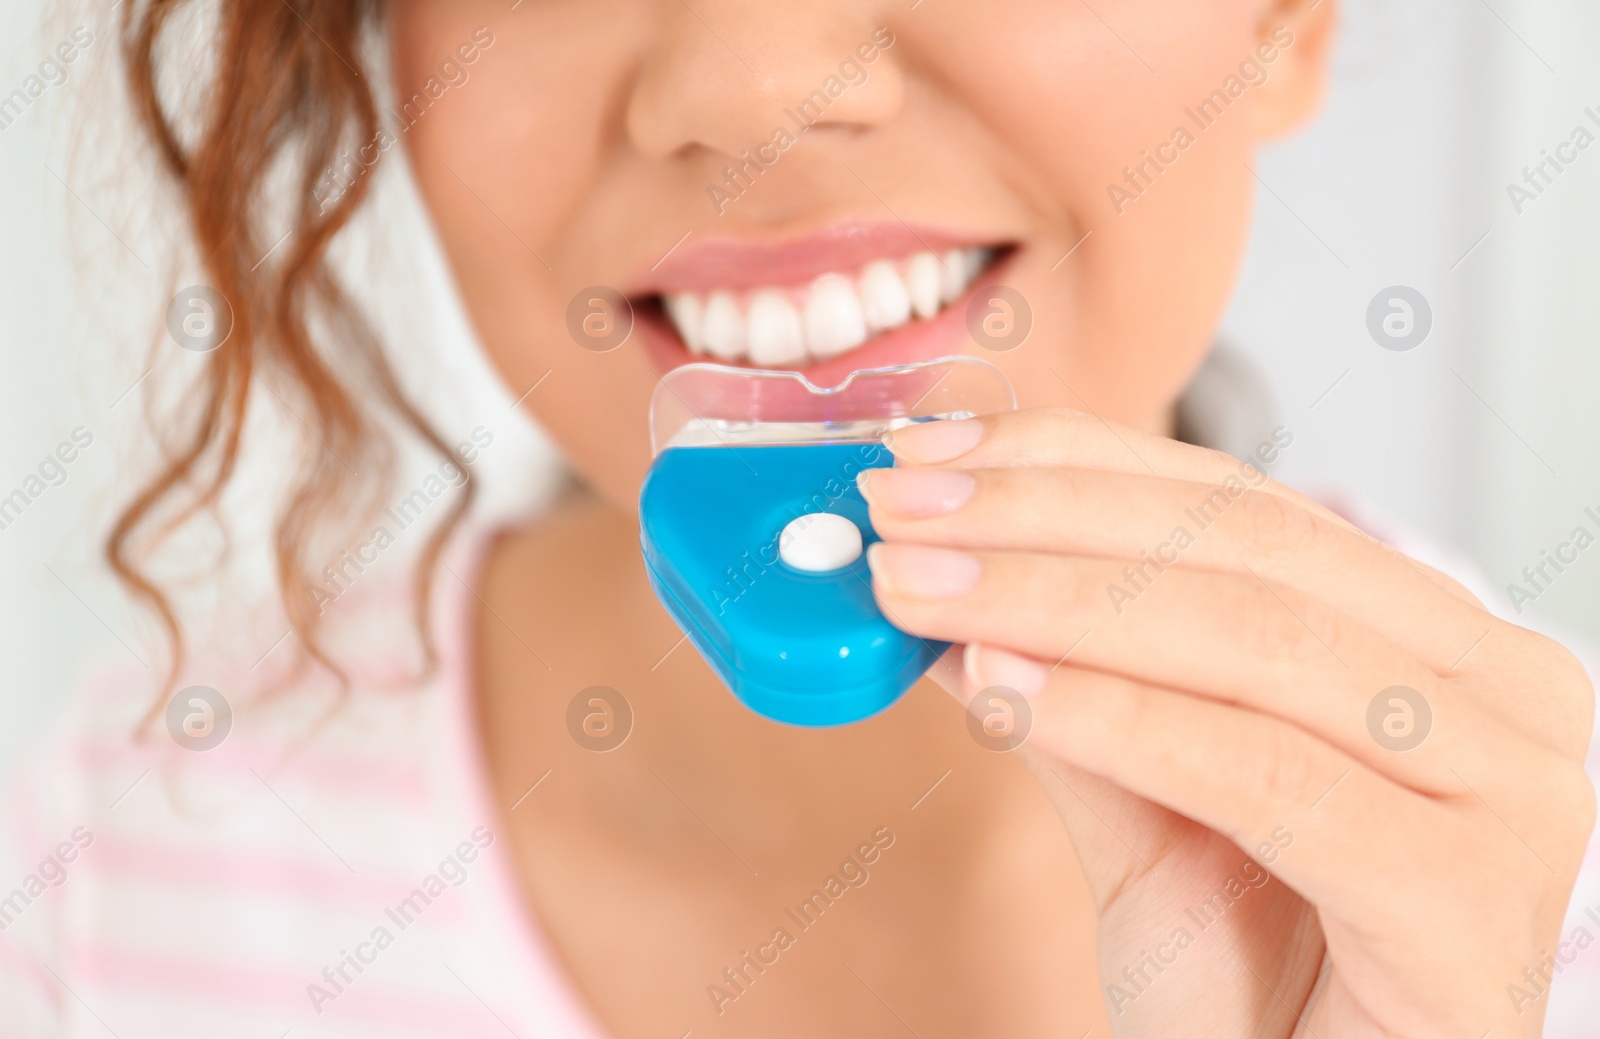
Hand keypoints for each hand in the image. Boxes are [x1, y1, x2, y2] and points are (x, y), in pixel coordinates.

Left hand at [858, 407, 1595, 1037]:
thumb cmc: (1257, 979)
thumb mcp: (1145, 807)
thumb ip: (1070, 688)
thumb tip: (943, 583)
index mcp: (1433, 639)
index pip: (1236, 504)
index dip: (1070, 461)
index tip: (926, 457)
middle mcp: (1500, 690)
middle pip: (1239, 549)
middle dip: (1040, 518)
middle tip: (894, 513)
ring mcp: (1506, 788)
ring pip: (1247, 639)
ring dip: (1049, 601)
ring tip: (914, 590)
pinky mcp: (1472, 897)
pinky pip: (1260, 772)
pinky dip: (1116, 717)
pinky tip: (998, 685)